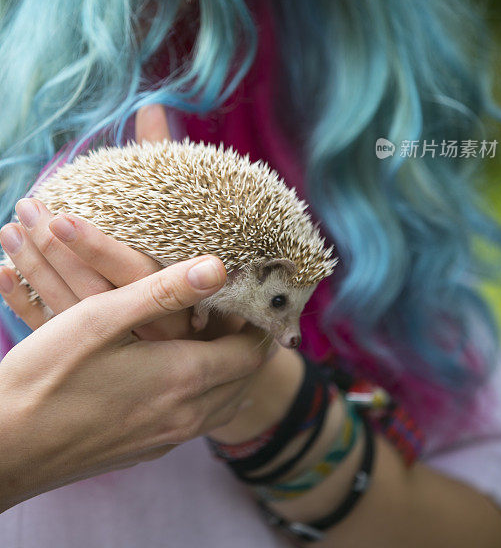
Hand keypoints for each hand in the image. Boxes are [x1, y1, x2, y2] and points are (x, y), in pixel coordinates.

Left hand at [0, 104, 210, 340]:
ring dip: (35, 272)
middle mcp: (150, 323)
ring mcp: (123, 346)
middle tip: (23, 211)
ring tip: (7, 235)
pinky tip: (3, 277)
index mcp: (178, 292)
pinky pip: (56, 333)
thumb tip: (153, 105)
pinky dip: (26, 306)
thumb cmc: (209, 265)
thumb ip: (167, 163)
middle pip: (93, 290)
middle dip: (53, 252)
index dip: (94, 247)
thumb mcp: (195, 216)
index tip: (61, 218)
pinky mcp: (101, 355)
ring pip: (69, 312)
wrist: (223, 352)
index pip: (131, 270)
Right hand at [0, 256, 271, 513]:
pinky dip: (203, 391)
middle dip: (247, 342)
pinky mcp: (145, 450)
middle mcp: (185, 416)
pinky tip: (176, 368)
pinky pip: (195, 418)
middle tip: (234, 309)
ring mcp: (165, 439)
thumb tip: (219, 267)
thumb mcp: (103, 318)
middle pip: (244, 378)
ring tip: (210, 333)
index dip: (258, 322)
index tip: (249, 296)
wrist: (4, 448)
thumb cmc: (48, 376)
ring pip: (221, 402)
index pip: (252, 351)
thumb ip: (165, 291)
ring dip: (227, 368)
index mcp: (184, 379)